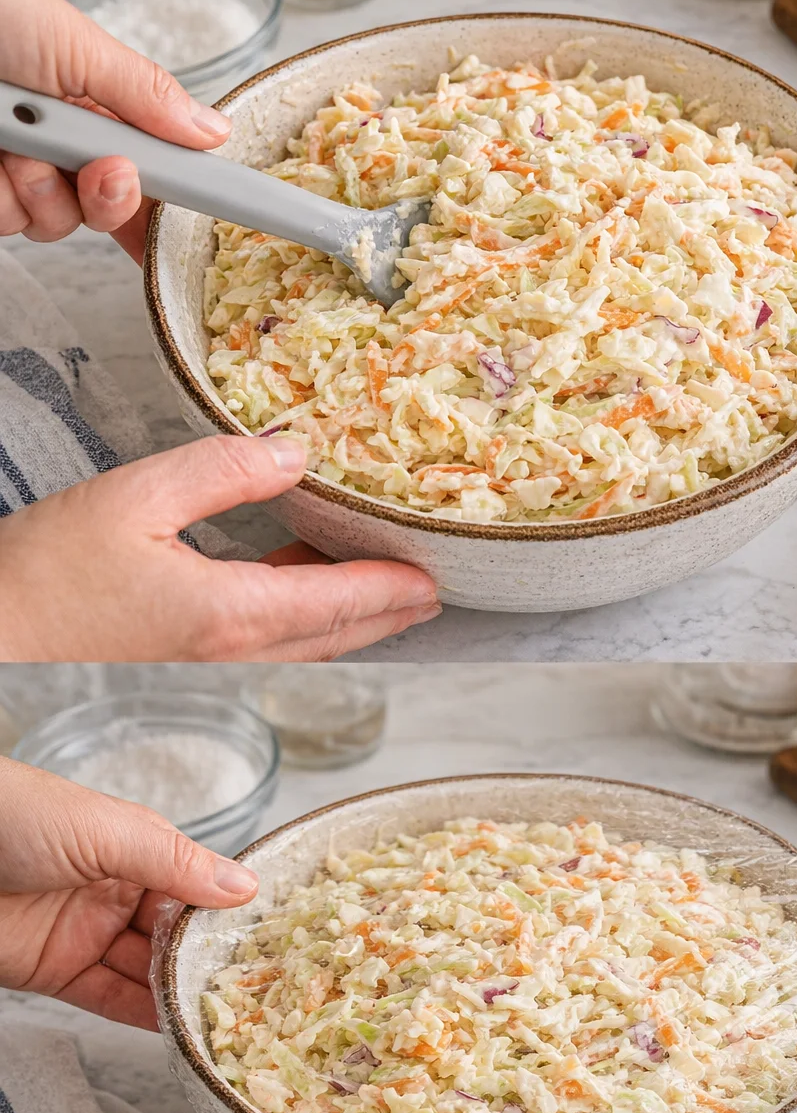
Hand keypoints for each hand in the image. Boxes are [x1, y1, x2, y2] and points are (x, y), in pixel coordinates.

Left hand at [0, 0, 231, 261]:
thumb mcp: (81, 47)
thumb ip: (147, 96)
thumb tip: (212, 131)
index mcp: (97, 114)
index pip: (147, 177)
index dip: (164, 206)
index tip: (189, 224)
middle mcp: (62, 148)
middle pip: (107, 214)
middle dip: (107, 197)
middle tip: (101, 168)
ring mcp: (21, 171)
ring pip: (54, 225)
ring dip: (41, 189)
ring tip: (18, 137)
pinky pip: (8, 223)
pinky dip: (0, 194)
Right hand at [0, 435, 438, 660]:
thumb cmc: (46, 573)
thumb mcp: (135, 497)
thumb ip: (222, 470)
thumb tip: (294, 454)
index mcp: (229, 611)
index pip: (337, 602)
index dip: (392, 589)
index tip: (435, 579)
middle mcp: (231, 646)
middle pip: (334, 635)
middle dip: (390, 615)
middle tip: (433, 595)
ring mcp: (208, 658)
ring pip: (305, 643)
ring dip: (354, 621)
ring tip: (392, 598)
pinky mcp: (183, 655)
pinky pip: (268, 639)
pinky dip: (307, 618)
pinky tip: (307, 589)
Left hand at [0, 757, 259, 1028]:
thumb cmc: (18, 816)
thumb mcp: (107, 831)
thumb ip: (175, 864)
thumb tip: (247, 886)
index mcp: (136, 848)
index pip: (197, 886)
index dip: (230, 915)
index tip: (272, 944)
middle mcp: (118, 891)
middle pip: (177, 935)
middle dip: (210, 962)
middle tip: (258, 991)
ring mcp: (88, 933)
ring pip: (148, 971)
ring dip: (181, 992)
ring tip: (225, 1015)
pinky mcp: (56, 972)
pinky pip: (109, 999)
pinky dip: (142, 1016)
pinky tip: (176, 1028)